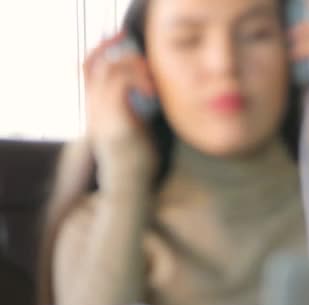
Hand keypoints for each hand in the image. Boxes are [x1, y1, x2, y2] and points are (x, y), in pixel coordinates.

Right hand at [83, 32, 157, 181]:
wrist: (129, 187)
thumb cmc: (135, 162)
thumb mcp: (133, 129)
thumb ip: (133, 108)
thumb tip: (148, 92)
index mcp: (96, 110)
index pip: (88, 69)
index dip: (102, 51)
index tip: (123, 43)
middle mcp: (94, 109)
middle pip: (96, 63)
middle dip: (121, 53)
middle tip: (144, 60)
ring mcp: (102, 115)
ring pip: (110, 69)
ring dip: (134, 67)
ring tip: (151, 82)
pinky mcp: (115, 121)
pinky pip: (119, 84)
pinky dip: (137, 80)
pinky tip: (152, 94)